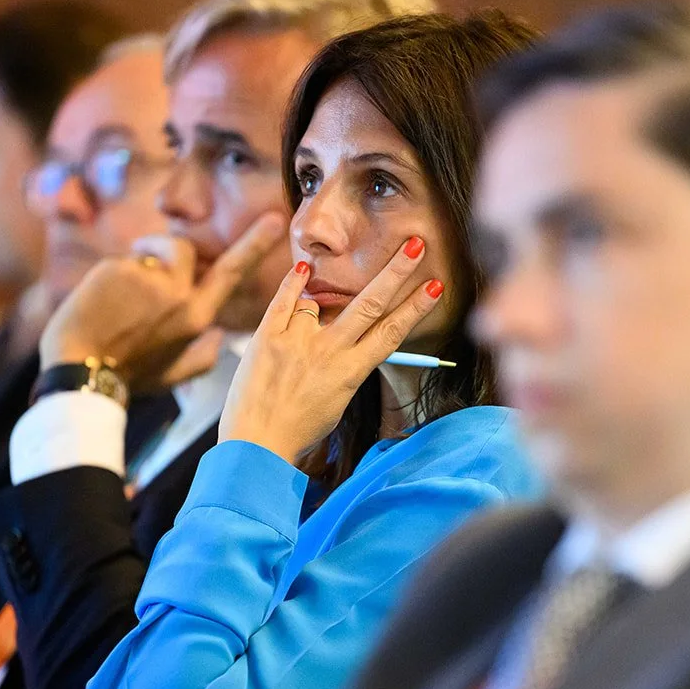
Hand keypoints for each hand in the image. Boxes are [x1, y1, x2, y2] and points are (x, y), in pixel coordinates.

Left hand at [38, 213, 284, 392]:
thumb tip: (219, 338)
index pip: (231, 272)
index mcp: (197, 318)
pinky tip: (100, 301)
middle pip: (185, 247)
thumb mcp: (173, 376)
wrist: (79, 371)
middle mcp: (179, 295)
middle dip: (169, 249)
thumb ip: (203, 358)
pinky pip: (123, 261)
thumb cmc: (127, 376)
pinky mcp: (119, 269)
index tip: (275, 219)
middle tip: (147, 259)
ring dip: (140, 261)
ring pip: (152, 252)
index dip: (255, 244)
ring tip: (119, 292)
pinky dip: (114, 275)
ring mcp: (149, 279)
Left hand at [219, 236, 442, 463]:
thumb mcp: (337, 401)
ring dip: (317, 310)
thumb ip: (349, 366)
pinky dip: (294, 283)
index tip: (434, 284)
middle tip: (415, 244)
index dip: (416, 307)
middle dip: (396, 272)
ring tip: (299, 347)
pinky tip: (303, 269)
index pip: (391, 332)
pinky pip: (285, 299)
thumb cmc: (299, 429)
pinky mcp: (267, 336)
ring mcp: (297, 341)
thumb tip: (356, 337)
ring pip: (321, 301)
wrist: (255, 444)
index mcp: (351, 372)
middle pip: (371, 304)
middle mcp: (328, 352)